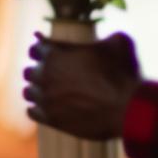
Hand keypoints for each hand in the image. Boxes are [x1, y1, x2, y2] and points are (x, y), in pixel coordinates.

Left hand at [23, 31, 141, 139]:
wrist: (129, 109)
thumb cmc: (125, 73)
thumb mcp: (119, 42)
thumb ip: (103, 37)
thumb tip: (102, 39)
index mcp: (54, 54)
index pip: (34, 49)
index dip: (44, 50)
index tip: (51, 53)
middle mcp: (44, 76)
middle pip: (28, 71)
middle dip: (41, 71)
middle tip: (55, 74)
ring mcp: (46, 99)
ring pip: (28, 92)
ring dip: (38, 90)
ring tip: (52, 91)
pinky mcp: (52, 120)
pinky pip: (31, 112)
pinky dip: (38, 109)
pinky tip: (51, 107)